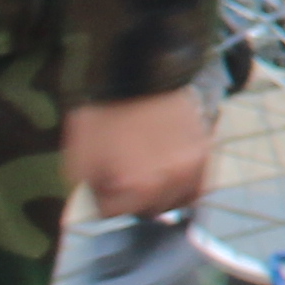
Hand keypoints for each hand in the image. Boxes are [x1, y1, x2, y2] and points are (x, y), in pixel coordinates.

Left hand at [65, 86, 213, 220]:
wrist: (140, 71)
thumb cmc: (106, 113)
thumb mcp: (79, 155)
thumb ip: (90, 189)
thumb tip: (104, 202)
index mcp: (137, 186)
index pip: (114, 213)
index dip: (103, 198)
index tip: (102, 183)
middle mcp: (170, 182)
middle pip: (149, 211)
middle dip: (133, 200)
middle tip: (124, 180)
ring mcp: (191, 167)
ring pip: (178, 202)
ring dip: (162, 197)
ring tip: (150, 180)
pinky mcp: (204, 152)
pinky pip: (199, 185)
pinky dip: (186, 187)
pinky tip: (172, 176)